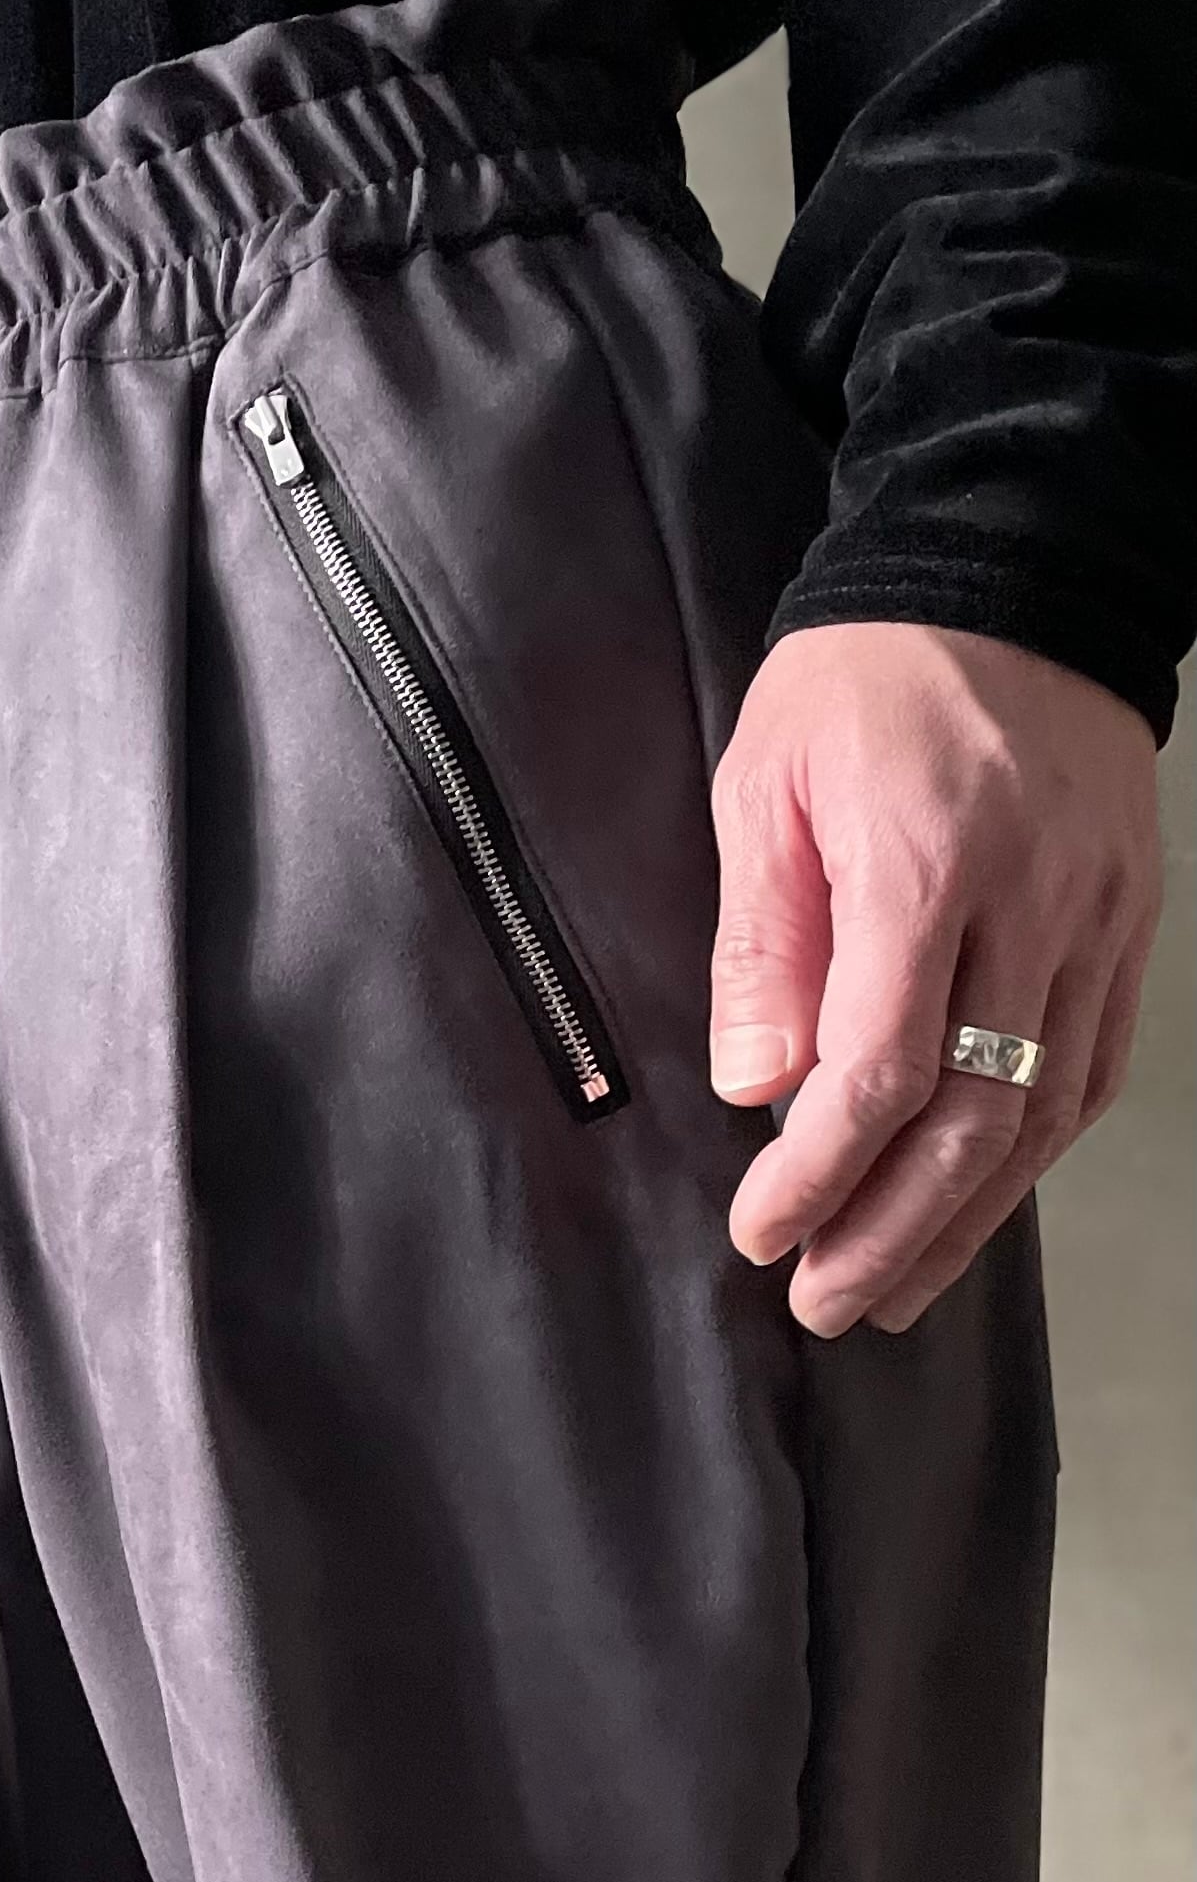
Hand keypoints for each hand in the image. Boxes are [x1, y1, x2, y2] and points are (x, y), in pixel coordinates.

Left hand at [706, 622, 1162, 1334]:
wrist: (1011, 578)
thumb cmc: (862, 680)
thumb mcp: (767, 784)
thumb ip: (761, 940)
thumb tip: (754, 1086)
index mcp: (927, 865)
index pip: (880, 1071)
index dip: (820, 1175)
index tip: (761, 1233)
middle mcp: (1031, 905)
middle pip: (972, 1119)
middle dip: (889, 1232)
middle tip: (822, 1303)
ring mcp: (1095, 920)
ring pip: (1040, 1114)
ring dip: (962, 1222)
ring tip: (887, 1290)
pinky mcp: (1126, 925)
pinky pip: (1088, 1071)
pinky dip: (1031, 1156)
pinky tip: (976, 1209)